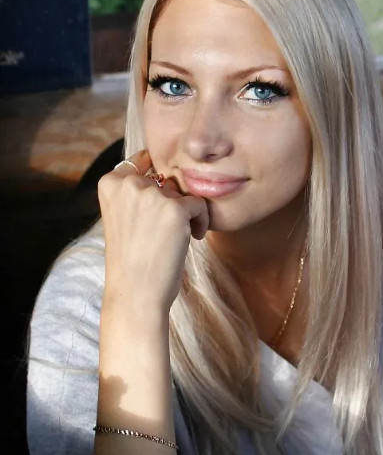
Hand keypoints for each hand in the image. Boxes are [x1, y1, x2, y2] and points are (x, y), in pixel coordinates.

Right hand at [97, 149, 208, 312]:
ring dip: (186, 212)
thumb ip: (135, 193)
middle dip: (171, 202)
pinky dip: (201, 221)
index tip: (157, 207)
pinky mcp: (175, 209)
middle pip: (165, 180)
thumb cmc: (130, 259)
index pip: (140, 161)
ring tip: (178, 237)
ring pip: (183, 192)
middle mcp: (129, 183)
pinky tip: (193, 238)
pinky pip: (200, 205)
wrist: (135, 292)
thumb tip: (166, 174)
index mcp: (109, 183)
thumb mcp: (122, 216)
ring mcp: (152, 194)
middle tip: (166, 231)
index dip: (155, 181)